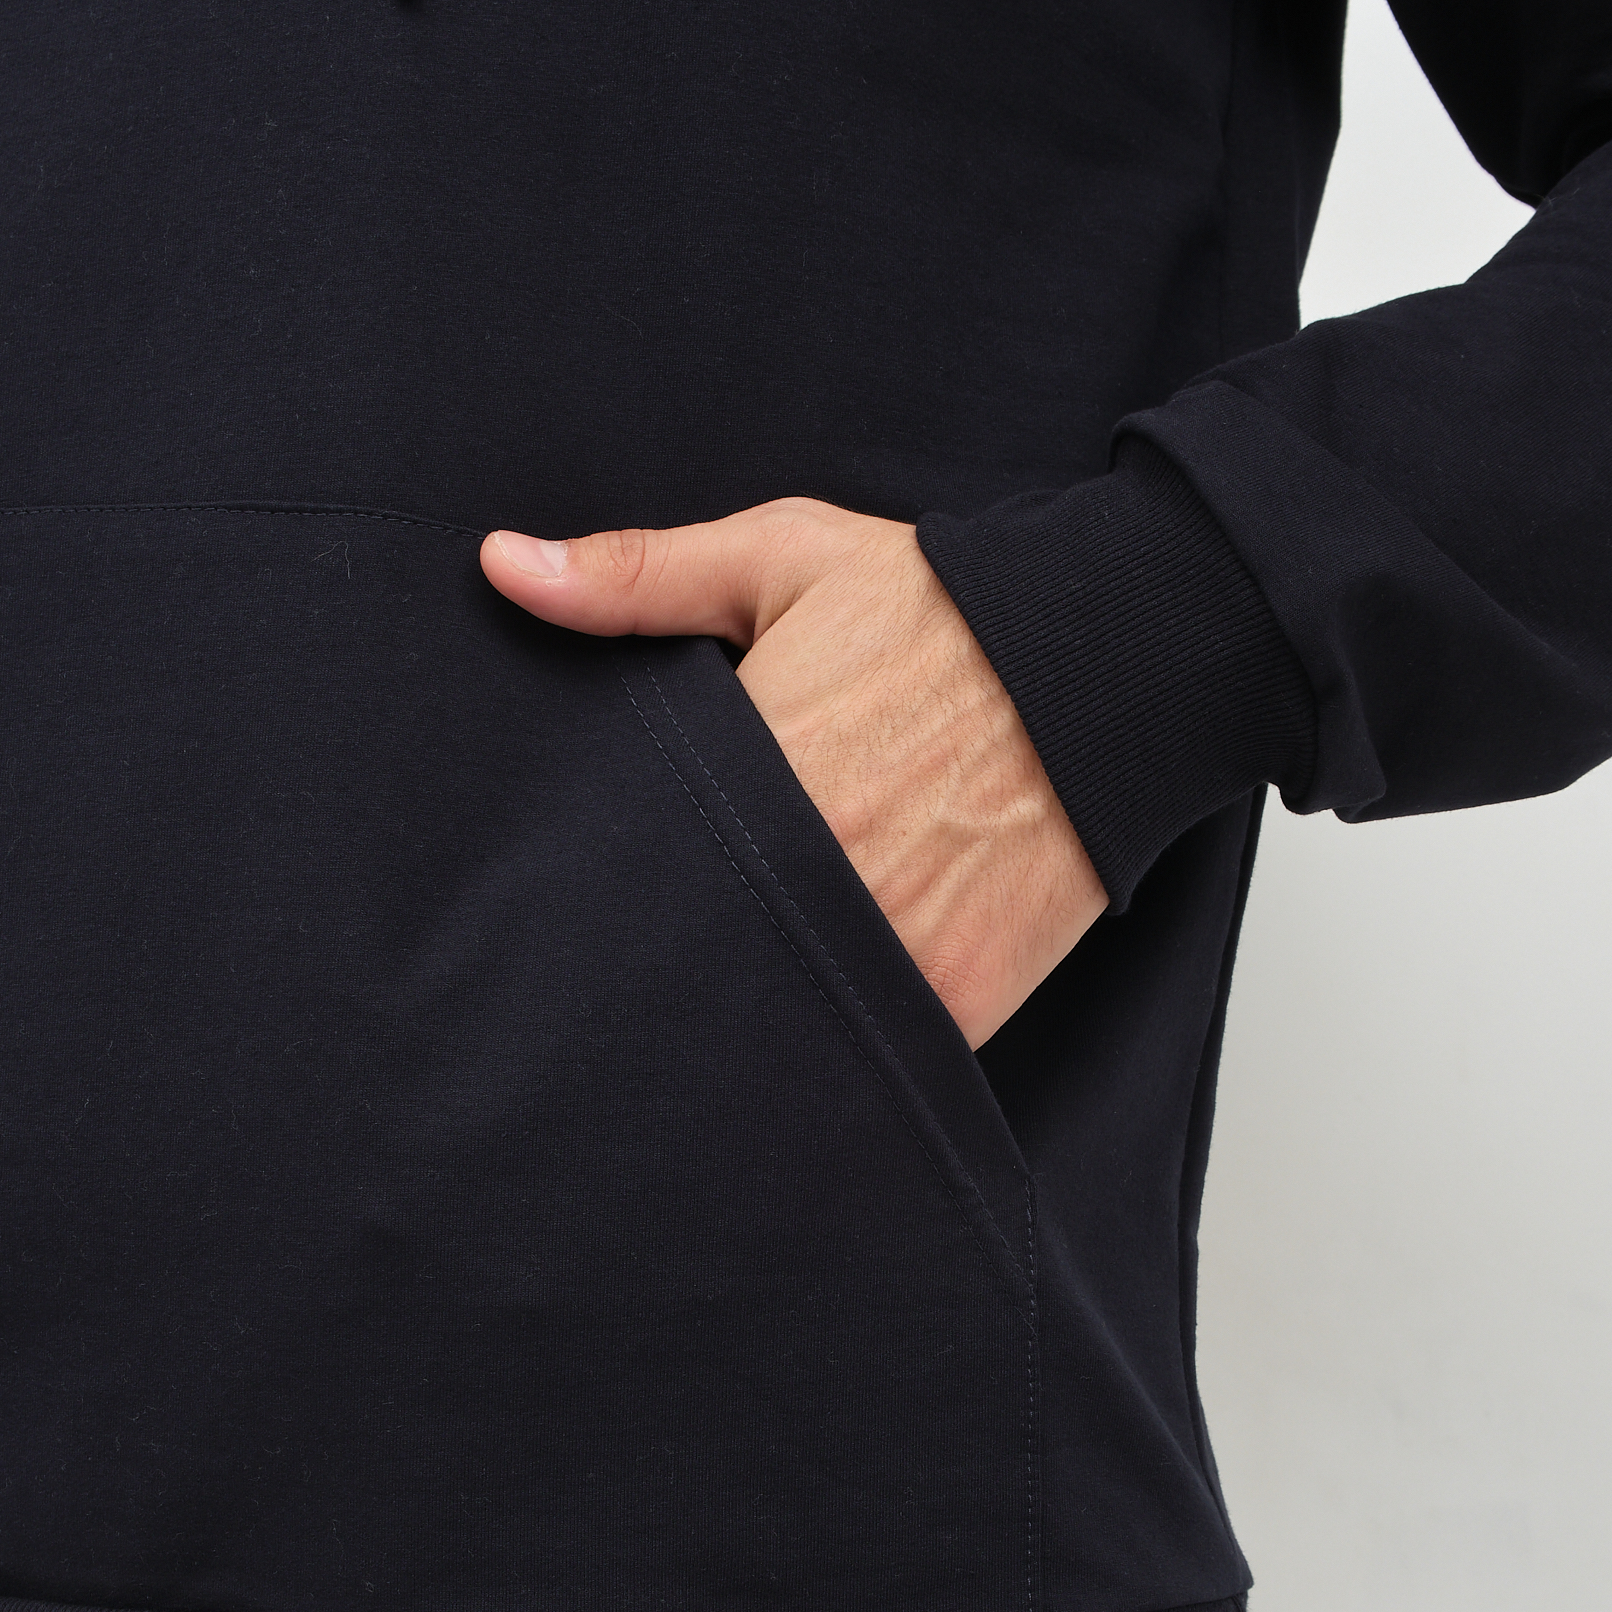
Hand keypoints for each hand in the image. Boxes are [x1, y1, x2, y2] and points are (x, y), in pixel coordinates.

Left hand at [481, 500, 1107, 1048]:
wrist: (1110, 664)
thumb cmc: (942, 608)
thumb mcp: (782, 560)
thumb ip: (636, 577)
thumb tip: (502, 568)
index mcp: (754, 771)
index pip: (635, 863)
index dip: (605, 884)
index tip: (577, 894)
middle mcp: (817, 873)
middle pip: (694, 952)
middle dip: (665, 953)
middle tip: (634, 956)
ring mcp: (887, 951)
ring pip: (773, 1013)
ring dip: (742, 1003)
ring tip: (719, 985)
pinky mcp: (953, 1005)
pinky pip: (864, 1052)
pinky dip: (833, 1038)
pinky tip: (806, 1007)